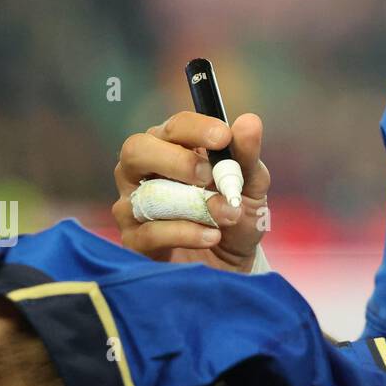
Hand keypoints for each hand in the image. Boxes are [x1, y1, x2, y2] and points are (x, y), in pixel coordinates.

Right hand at [112, 111, 270, 271]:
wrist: (234, 264)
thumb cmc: (236, 213)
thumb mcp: (251, 184)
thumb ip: (247, 155)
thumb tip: (250, 121)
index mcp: (172, 146)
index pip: (173, 127)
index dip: (196, 129)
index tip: (223, 137)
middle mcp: (144, 171)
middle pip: (136, 150)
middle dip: (176, 160)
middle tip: (208, 175)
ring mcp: (133, 206)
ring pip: (145, 195)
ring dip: (193, 205)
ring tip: (228, 214)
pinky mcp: (134, 241)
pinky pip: (151, 232)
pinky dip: (186, 233)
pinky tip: (212, 235)